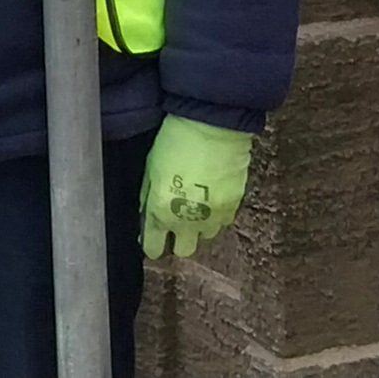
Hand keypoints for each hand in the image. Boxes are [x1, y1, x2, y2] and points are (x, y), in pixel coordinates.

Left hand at [138, 117, 253, 259]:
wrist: (212, 126)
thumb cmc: (175, 141)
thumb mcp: (150, 168)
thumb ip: (147, 196)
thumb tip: (146, 213)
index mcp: (160, 212)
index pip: (153, 247)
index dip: (152, 245)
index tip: (153, 239)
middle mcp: (185, 222)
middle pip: (183, 251)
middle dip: (178, 240)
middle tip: (177, 223)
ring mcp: (211, 217)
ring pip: (205, 237)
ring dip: (200, 226)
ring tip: (197, 206)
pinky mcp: (232, 207)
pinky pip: (223, 221)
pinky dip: (217, 214)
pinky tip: (213, 197)